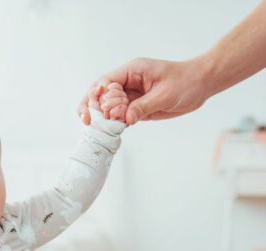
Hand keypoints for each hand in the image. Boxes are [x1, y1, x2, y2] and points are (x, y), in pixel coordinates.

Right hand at [78, 57, 209, 124]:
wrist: (200, 85)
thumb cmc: (185, 82)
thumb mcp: (164, 94)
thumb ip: (143, 107)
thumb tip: (126, 119)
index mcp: (132, 71)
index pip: (105, 82)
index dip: (97, 95)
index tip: (98, 109)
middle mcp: (127, 83)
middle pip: (100, 95)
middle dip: (97, 108)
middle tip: (104, 120)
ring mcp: (129, 96)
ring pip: (106, 107)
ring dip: (104, 118)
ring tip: (109, 126)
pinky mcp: (134, 108)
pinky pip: (118, 116)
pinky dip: (113, 124)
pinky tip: (114, 130)